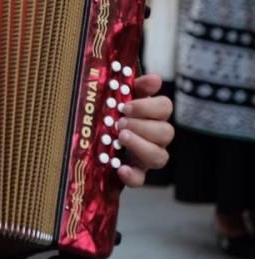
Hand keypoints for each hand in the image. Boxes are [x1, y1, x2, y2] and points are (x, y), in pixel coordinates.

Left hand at [115, 73, 173, 187]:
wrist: (92, 140)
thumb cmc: (111, 113)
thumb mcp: (121, 97)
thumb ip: (136, 87)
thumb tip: (155, 79)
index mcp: (152, 116)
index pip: (165, 107)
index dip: (148, 106)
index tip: (126, 106)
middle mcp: (155, 138)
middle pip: (166, 132)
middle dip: (143, 126)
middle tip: (121, 123)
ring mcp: (146, 157)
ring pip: (160, 156)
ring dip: (141, 146)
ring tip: (121, 137)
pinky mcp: (135, 174)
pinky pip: (140, 180)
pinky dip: (132, 175)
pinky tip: (121, 168)